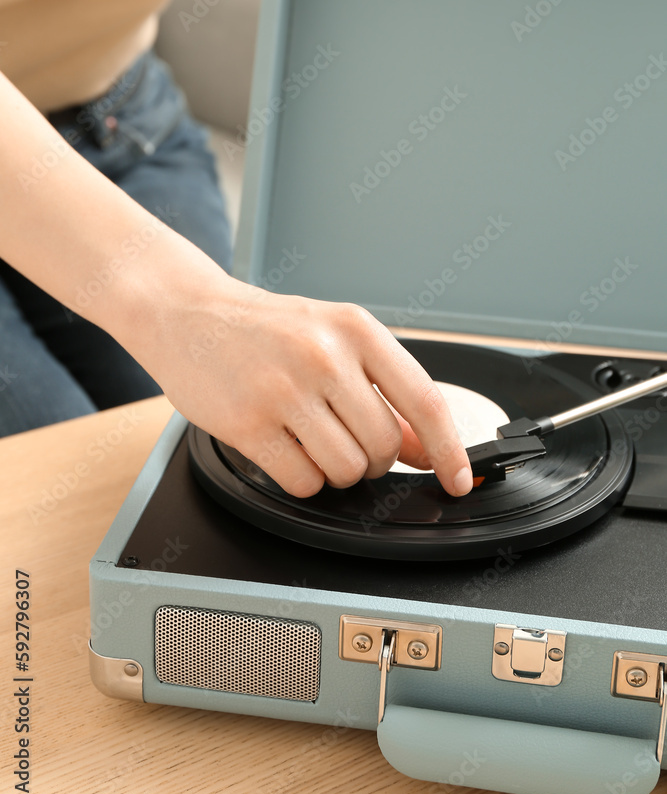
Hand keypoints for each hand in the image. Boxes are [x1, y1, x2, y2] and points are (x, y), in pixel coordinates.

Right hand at [141, 271, 472, 497]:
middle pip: (383, 448)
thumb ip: (381, 389)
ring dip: (335, 472)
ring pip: (346, 471)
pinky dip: (301, 478)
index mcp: (356, 329)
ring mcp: (285, 389)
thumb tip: (421, 448)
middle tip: (344, 439)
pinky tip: (283, 448)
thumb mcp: (332, 339)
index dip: (448, 449)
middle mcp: (325, 356)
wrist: (187, 312)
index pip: (423, 400)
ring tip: (309, 439)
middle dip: (372, 460)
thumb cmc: (265, 328)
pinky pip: (302, 482)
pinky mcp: (248, 423)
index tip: (458, 479)